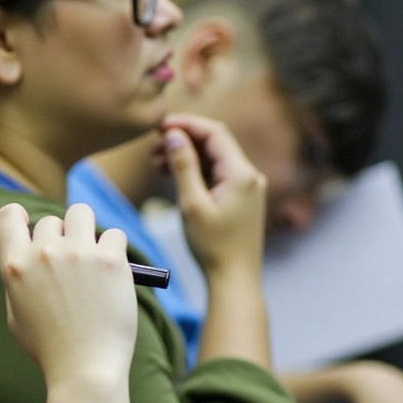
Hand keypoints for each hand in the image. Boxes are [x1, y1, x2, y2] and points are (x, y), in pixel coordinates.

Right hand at [0, 203, 137, 383]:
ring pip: (81, 214)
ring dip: (85, 233)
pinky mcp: (111, 259)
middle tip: (69, 267)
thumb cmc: (50, 347)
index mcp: (14, 265)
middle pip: (50, 220)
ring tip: (92, 261)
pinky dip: (114, 249)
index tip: (30, 228)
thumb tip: (23, 252)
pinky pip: (113, 235)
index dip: (20, 218)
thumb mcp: (16, 313)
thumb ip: (18, 279)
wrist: (85, 369)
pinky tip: (111, 274)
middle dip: (60, 238)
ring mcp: (78, 253)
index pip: (9, 215)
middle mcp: (44, 253)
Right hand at [159, 114, 266, 277]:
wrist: (233, 277)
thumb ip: (184, 166)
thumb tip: (174, 136)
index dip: (187, 124)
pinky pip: (217, 175)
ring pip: (214, 159)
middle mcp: (249, 176)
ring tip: (157, 161)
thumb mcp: (192, 204)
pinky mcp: (240, 198)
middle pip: (215, 144)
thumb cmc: (212, 246)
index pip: (214, 133)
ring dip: (187, 156)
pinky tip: (173, 174)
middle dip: (184, 140)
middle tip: (153, 146)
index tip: (160, 126)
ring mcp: (246, 187)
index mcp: (242, 174)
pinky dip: (196, 171)